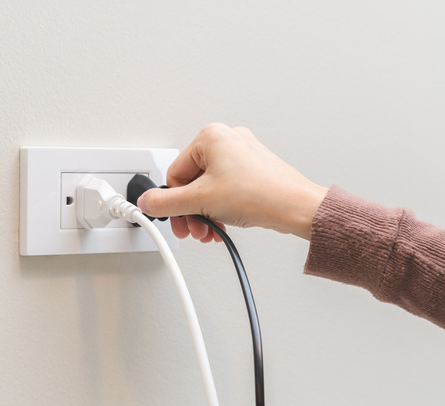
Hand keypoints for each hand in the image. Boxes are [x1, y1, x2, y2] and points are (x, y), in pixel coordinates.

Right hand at [137, 123, 327, 241]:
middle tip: (194, 230)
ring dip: (206, 213)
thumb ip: (167, 203)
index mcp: (211, 136)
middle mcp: (228, 139)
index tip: (177, 221)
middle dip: (192, 211)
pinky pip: (227, 189)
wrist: (296, 208)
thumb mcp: (201, 200)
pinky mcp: (255, 170)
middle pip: (192, 181)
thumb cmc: (259, 194)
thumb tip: (148, 203)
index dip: (174, 202)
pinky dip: (222, 208)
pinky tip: (224, 224)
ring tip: (211, 231)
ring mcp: (244, 154)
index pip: (175, 173)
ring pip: (210, 187)